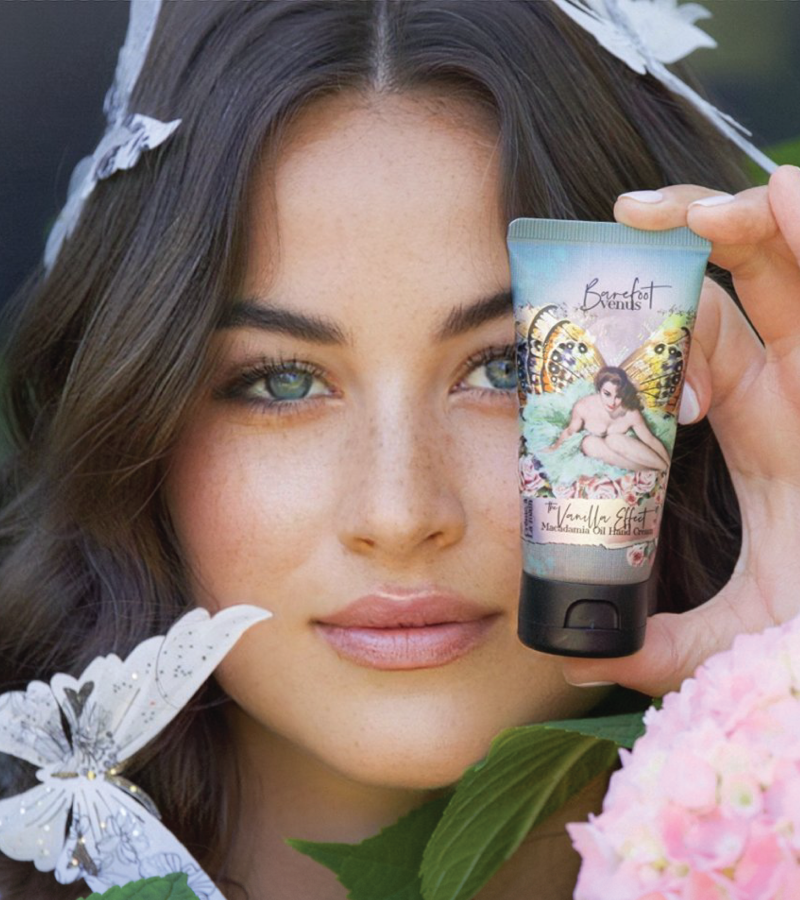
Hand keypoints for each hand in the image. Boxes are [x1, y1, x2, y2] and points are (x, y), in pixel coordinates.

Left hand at [562, 166, 799, 696]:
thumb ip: (660, 640)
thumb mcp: (736, 633)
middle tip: (622, 218)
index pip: (698, 343)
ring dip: (749, 217)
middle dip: (687, 235)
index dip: (656, 338)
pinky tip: (783, 198)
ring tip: (693, 212)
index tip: (630, 371)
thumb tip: (576, 655)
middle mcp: (798, 382)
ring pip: (794, 261)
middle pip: (739, 280)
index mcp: (759, 423)